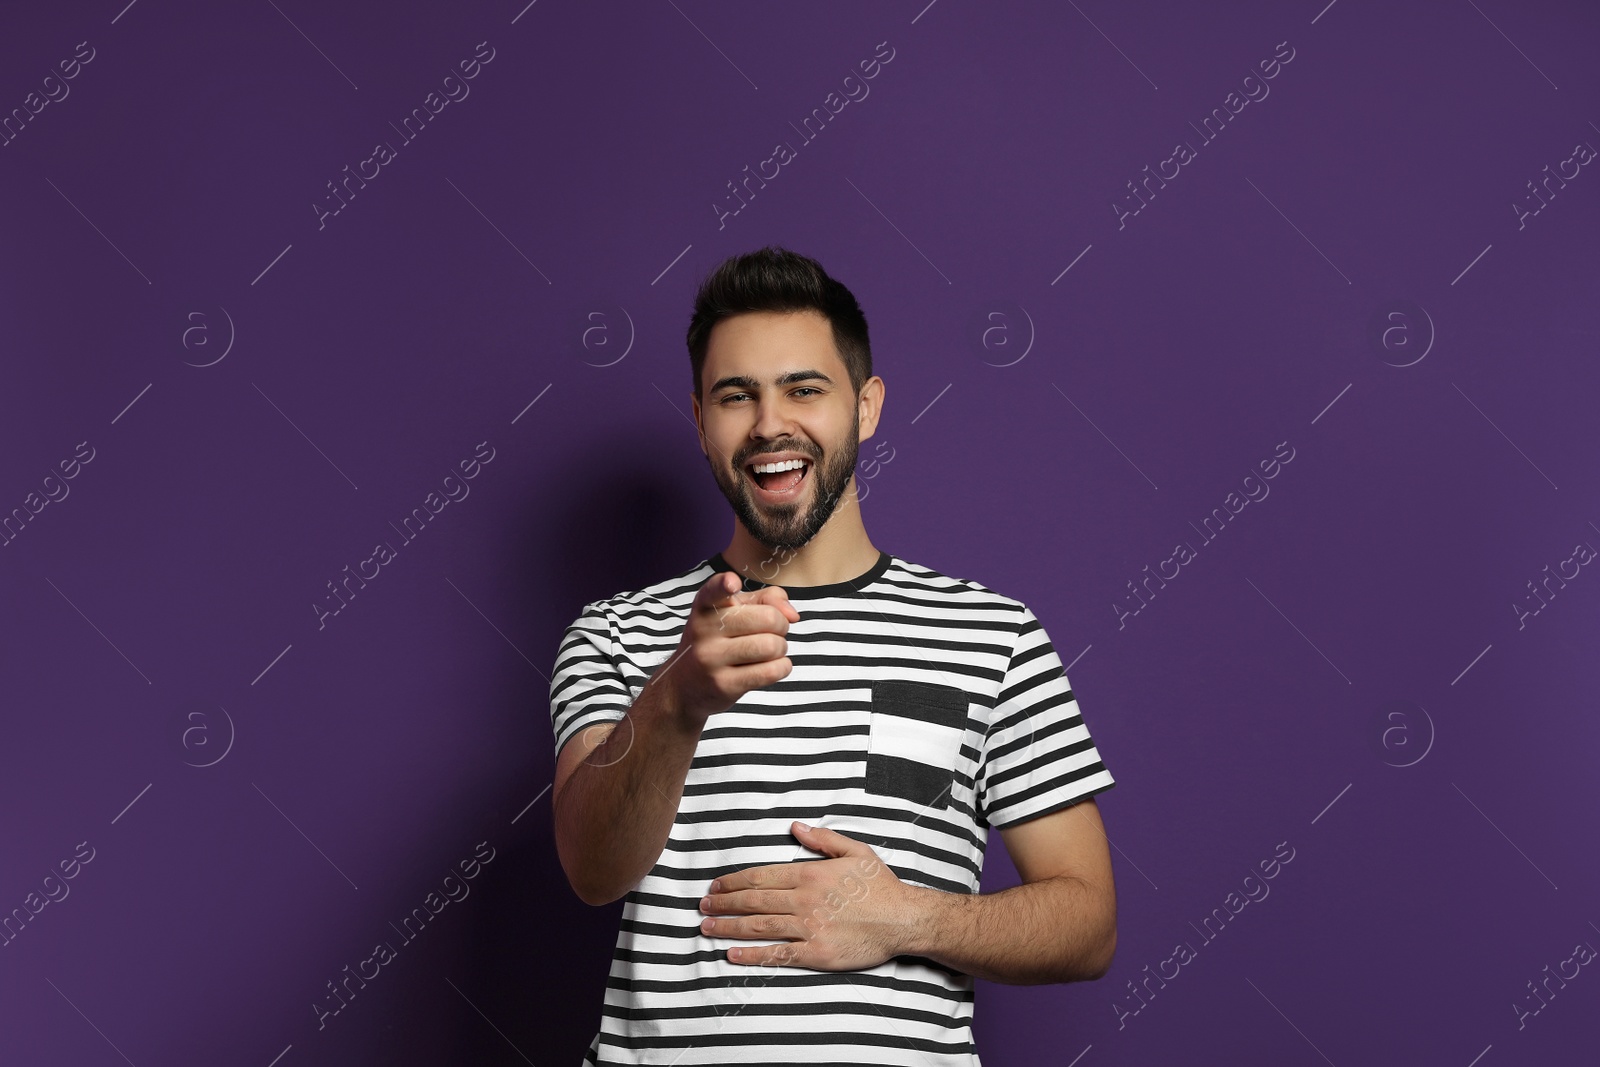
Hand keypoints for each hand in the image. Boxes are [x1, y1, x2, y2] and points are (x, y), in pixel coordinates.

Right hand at [666, 571, 799, 720]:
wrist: (685, 686)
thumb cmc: (717, 641)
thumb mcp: (734, 612)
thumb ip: (767, 599)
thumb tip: (792, 615)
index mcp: (705, 606)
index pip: (713, 590)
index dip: (724, 585)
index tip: (732, 584)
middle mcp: (704, 630)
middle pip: (768, 618)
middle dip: (781, 625)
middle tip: (772, 632)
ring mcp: (712, 659)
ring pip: (771, 646)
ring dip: (781, 648)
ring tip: (770, 650)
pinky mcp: (724, 685)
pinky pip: (771, 671)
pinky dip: (782, 667)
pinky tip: (773, 666)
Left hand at [699, 822, 917, 970]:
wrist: (903, 919)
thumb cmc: (880, 886)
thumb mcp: (855, 850)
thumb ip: (823, 839)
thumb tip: (795, 827)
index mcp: (810, 873)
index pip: (761, 877)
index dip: (734, 881)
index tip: (716, 884)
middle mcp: (804, 900)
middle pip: (754, 901)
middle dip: (723, 903)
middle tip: (702, 905)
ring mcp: (809, 928)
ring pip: (759, 926)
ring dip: (728, 927)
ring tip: (706, 927)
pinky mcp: (816, 953)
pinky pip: (777, 954)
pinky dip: (752, 955)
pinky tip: (732, 954)